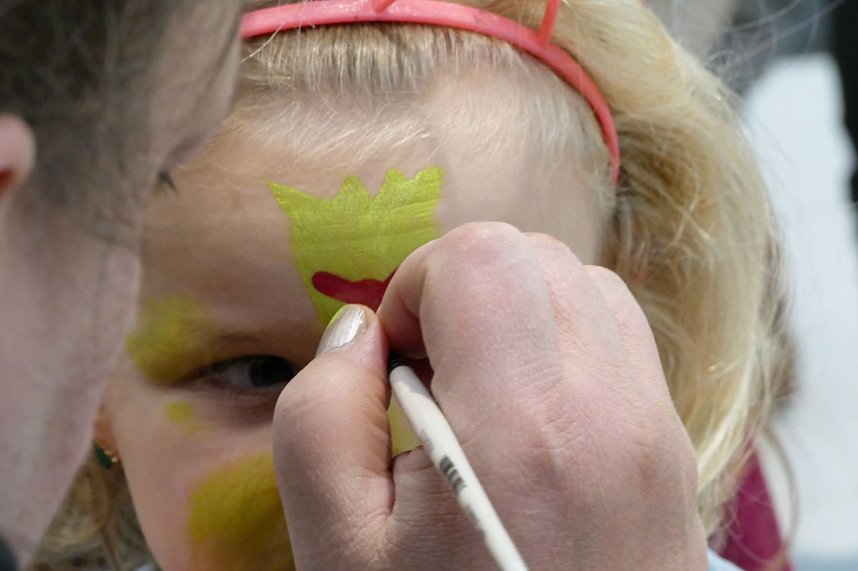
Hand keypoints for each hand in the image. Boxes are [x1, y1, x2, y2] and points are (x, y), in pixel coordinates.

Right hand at [272, 222, 707, 569]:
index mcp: (522, 429)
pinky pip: (617, 336)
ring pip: (581, 284)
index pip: (479, 257)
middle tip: (432, 374)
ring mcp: (654, 425)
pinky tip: (527, 410)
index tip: (398, 361)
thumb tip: (359, 332)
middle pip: (533, 253)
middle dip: (461, 290)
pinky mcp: (671, 445)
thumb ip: (319, 418)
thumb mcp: (337, 551)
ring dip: (514, 311)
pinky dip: (562, 340)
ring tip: (478, 392)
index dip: (416, 288)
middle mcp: (609, 410)